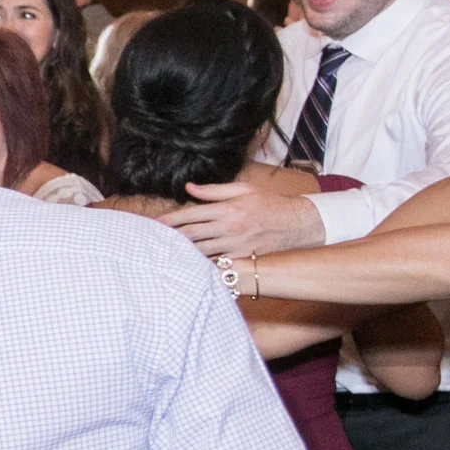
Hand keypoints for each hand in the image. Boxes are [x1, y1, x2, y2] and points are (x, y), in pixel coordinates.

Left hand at [161, 181, 323, 256]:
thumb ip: (214, 190)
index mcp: (228, 208)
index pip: (191, 215)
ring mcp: (235, 245)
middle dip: (170, 237)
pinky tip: (188, 261)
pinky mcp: (241, 257)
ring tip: (165, 250)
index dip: (170, 220)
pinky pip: (215, 261)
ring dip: (182, 251)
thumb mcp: (243, 189)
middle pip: (191, 235)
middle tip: (152, 238)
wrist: (297, 223)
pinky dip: (201, 261)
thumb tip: (189, 188)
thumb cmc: (269, 203)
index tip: (155, 223)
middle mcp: (229, 228)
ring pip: (200, 251)